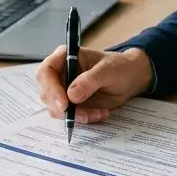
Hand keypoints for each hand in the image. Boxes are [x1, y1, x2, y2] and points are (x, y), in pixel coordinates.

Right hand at [35, 45, 153, 124]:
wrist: (129, 79)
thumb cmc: (119, 67)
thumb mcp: (108, 70)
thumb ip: (90, 81)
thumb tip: (71, 95)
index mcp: (65, 57)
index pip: (46, 71)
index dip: (50, 88)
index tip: (63, 103)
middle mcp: (60, 74)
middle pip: (46, 93)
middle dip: (61, 107)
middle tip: (77, 115)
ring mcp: (64, 91)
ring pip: (56, 108)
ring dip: (75, 115)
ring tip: (98, 112)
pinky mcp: (72, 105)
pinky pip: (69, 117)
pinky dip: (84, 118)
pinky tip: (100, 113)